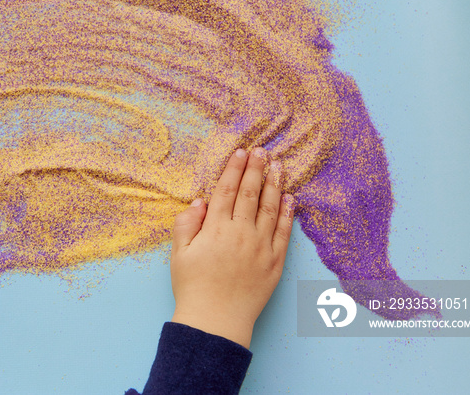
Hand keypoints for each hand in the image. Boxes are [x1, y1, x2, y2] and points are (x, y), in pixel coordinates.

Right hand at [170, 148, 293, 347]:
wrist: (216, 320)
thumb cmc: (193, 286)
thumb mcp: (179, 253)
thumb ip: (186, 224)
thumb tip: (200, 201)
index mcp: (216, 228)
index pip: (226, 190)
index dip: (234, 169)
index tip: (241, 152)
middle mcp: (241, 232)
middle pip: (250, 193)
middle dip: (256, 169)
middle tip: (263, 150)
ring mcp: (261, 247)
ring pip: (270, 208)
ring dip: (274, 184)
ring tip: (278, 166)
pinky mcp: (275, 262)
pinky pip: (283, 233)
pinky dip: (287, 214)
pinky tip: (290, 198)